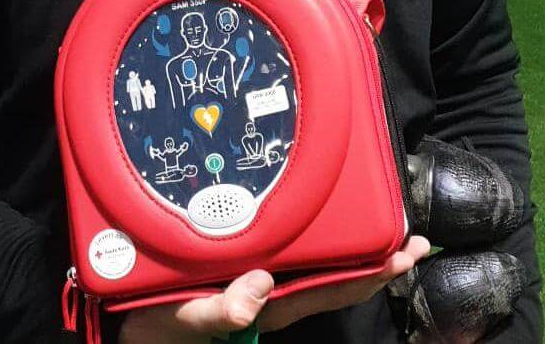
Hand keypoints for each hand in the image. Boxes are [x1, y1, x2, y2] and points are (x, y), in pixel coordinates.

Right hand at [117, 236, 429, 342]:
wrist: (131, 319)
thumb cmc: (159, 318)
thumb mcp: (185, 317)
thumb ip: (221, 309)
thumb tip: (261, 285)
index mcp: (271, 301)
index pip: (334, 286)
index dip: (373, 271)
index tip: (404, 253)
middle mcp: (276, 292)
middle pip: (339, 277)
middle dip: (378, 261)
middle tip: (413, 239)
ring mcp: (264, 284)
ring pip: (323, 268)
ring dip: (356, 253)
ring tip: (386, 234)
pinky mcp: (246, 269)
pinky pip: (295, 257)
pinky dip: (321, 242)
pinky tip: (326, 227)